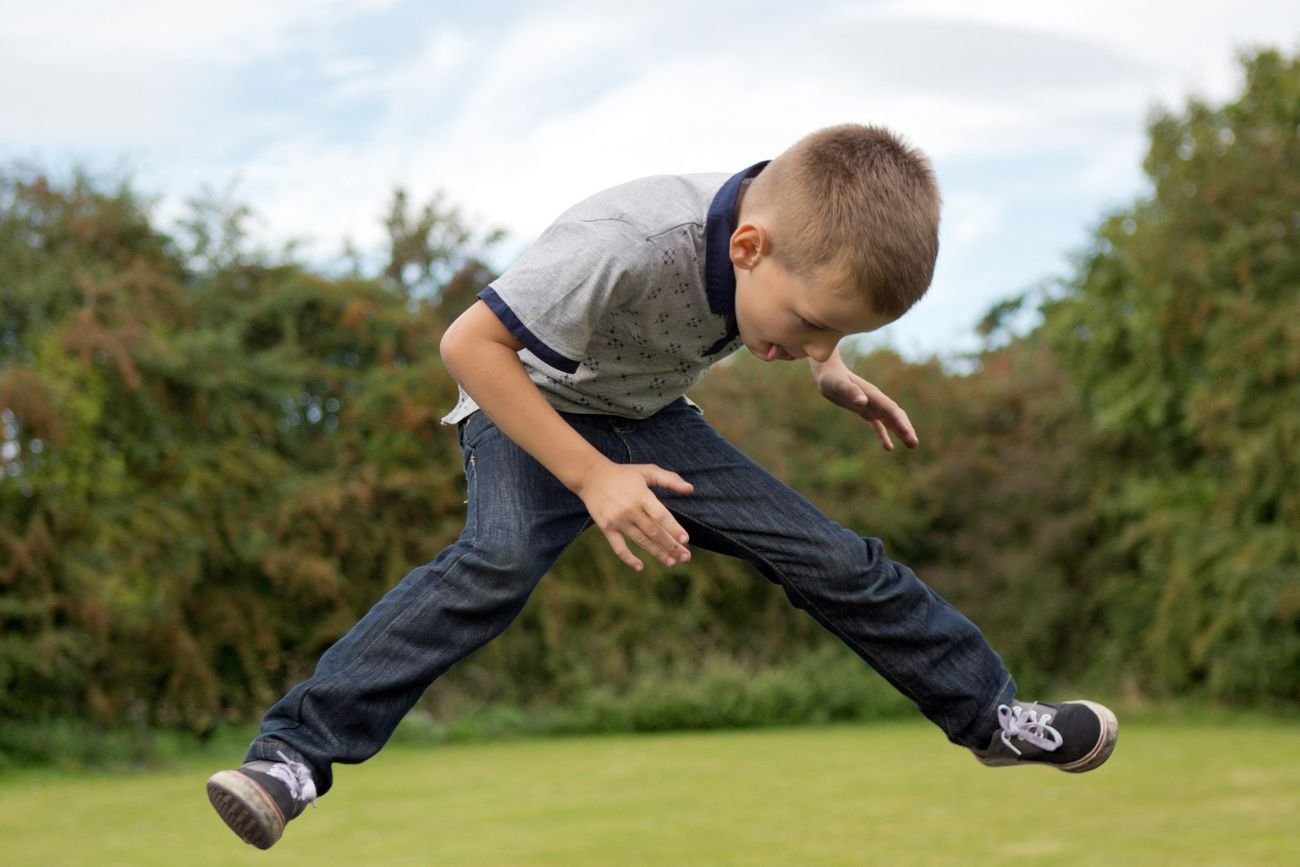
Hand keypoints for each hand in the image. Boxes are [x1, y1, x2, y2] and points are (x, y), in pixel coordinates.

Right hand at [573, 460, 692, 570]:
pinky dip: (628, 558)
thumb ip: (670, 479)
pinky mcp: (607, 528)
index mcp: (642, 496)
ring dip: (657, 553)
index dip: (673, 528)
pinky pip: (619, 547)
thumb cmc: (624, 474)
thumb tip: (690, 489)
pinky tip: (640, 567)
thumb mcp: (647, 471)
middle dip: (671, 546)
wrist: (591, 476)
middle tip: (686, 557)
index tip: (685, 540)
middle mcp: (630, 510)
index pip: (661, 515)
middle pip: (654, 532)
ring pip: (641, 541)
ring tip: (672, 563)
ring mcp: (618, 521)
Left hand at [814, 366, 918, 450]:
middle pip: (895, 416)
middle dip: (905, 429)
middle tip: (914, 444)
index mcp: (873, 396)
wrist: (828, 373)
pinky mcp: (865, 411)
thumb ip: (851, 392)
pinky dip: (884, 435)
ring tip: (911, 445)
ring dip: (901, 432)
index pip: (891, 410)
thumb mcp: (839, 385)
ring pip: (891, 421)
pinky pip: (878, 425)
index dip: (900, 422)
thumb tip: (862, 402)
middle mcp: (876, 401)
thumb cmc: (832, 378)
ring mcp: (872, 406)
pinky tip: (889, 448)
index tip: (909, 434)